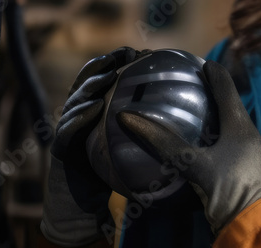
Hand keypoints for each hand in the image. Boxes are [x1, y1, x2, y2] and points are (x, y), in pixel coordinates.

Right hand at [41, 47, 145, 246]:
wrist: (85, 210)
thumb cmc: (117, 179)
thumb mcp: (139, 150)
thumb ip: (160, 134)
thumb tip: (200, 120)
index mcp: (98, 113)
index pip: (108, 80)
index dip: (121, 61)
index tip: (144, 50)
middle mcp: (80, 117)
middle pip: (89, 82)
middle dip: (105, 63)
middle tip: (125, 53)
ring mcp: (67, 132)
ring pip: (75, 101)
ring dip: (90, 84)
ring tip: (108, 74)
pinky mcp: (59, 151)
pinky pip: (66, 132)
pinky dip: (78, 118)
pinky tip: (92, 109)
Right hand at [116, 60, 260, 234]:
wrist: (251, 221)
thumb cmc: (228, 188)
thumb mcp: (194, 163)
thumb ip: (164, 142)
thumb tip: (128, 117)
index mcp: (240, 123)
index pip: (225, 87)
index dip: (212, 71)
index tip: (196, 60)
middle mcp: (244, 131)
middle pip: (225, 102)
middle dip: (207, 90)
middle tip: (184, 81)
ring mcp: (241, 149)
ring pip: (223, 120)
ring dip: (207, 111)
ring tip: (184, 104)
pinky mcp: (235, 164)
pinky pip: (219, 139)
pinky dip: (205, 131)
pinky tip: (189, 137)